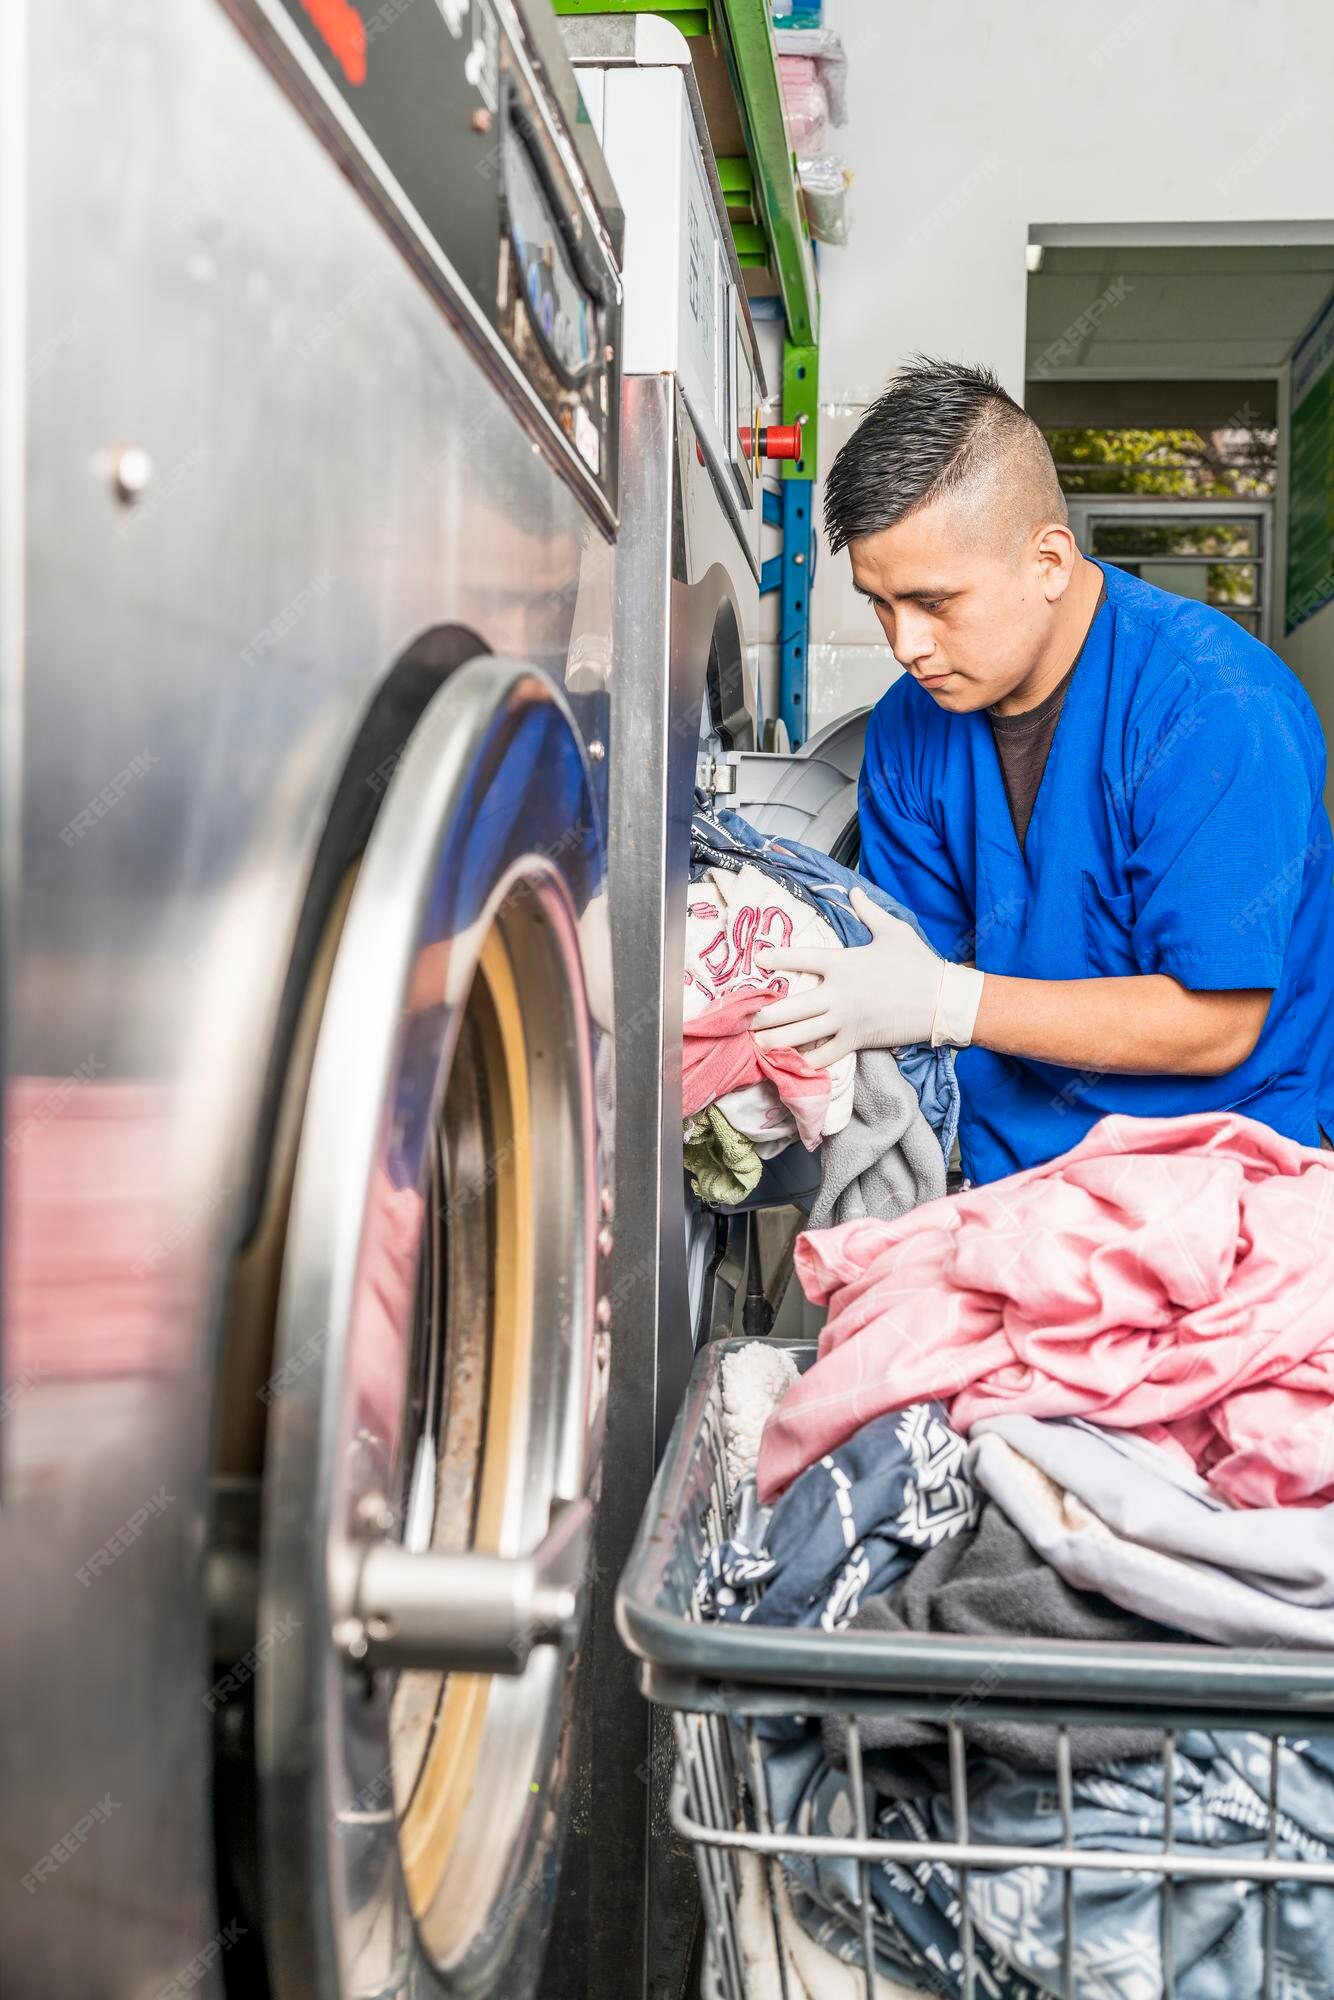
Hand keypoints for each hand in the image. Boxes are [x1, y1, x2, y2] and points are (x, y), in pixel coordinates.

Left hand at [752, 887, 984, 1063]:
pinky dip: (805, 1061)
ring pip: (801, 1035)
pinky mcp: (856, 1041)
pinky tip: (789, 1064)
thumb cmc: (917, 963)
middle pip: (791, 1007)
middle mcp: (838, 993)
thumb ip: (868, 912)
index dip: (776, 958)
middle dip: (765, 1016)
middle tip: (748, 1019)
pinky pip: (824, 1055)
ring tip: (757, 1045)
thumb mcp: (893, 930)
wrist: (941, 999)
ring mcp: (845, 1020)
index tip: (758, 960)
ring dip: (776, 1041)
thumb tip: (854, 892)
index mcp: (843, 963)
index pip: (801, 958)